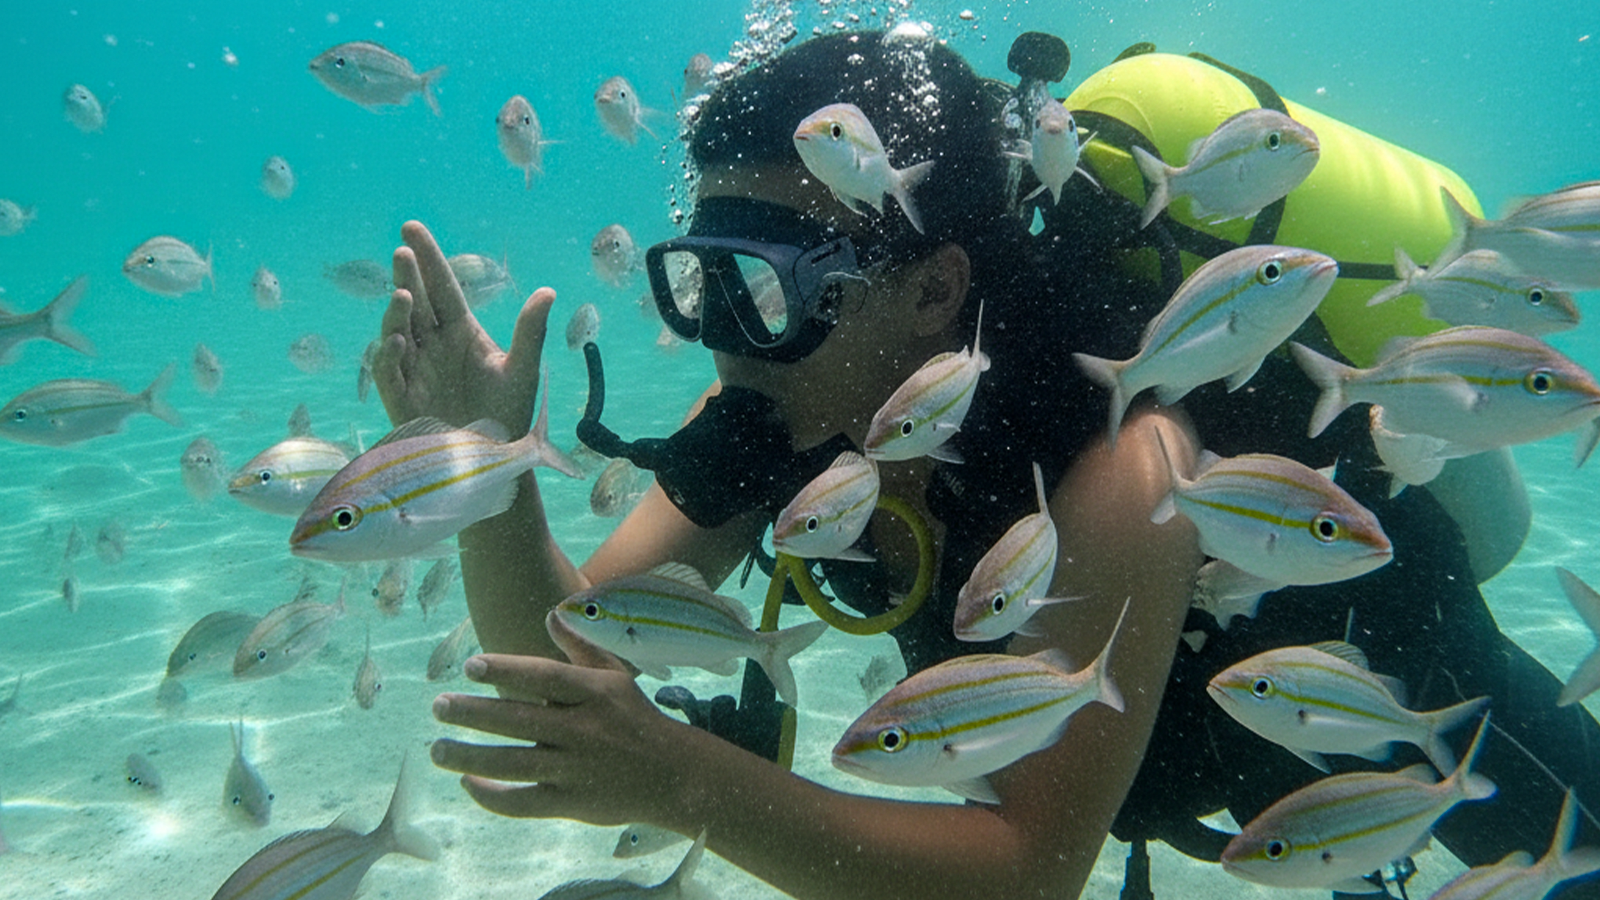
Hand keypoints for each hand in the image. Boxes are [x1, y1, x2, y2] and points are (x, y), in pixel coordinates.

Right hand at [374, 220, 550, 433]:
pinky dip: (389, 357)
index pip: (442, 287)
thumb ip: (531, 332)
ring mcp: (415, 369)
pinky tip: (397, 341)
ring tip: (404, 295)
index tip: (411, 228)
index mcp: (461, 331)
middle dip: (407, 277)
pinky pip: (389, 374)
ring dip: (397, 313)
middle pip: (417, 303)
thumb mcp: (523, 370)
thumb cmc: (509, 413)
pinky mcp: (402, 398)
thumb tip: (549, 291)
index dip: (428, 259)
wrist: (497, 459)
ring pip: (397, 332)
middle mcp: (433, 344)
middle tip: (403, 251)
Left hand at [429, 651, 690, 826]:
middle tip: (438, 705)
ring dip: (469, 757)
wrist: (673, 775)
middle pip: (520, 720)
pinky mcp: (570, 803)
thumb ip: (580, 647)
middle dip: (473, 713)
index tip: (470, 666)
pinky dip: (491, 795)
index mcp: (595, 694)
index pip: (545, 677)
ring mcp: (576, 769)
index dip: (506, 671)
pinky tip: (467, 781)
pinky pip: (522, 802)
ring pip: (513, 764)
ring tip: (436, 750)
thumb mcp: (616, 676)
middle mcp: (585, 730)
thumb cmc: (635, 717)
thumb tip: (550, 613)